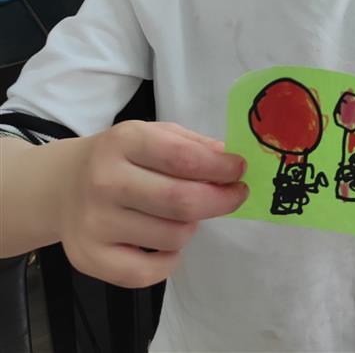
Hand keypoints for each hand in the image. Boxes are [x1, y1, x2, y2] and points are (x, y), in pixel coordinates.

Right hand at [56, 121, 247, 287]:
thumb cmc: (121, 157)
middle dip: (220, 200)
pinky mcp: (90, 258)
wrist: (63, 185)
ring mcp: (94, 222)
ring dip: (192, 227)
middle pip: (181, 202)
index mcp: (124, 141)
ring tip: (183, 214)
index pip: (183, 158)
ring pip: (172, 237)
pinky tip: (167, 242)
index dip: (220, 167)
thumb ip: (192, 145)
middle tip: (235, 195)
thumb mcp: (152, 135)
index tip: (239, 171)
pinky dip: (171, 260)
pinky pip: (150, 272)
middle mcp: (105, 181)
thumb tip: (229, 159)